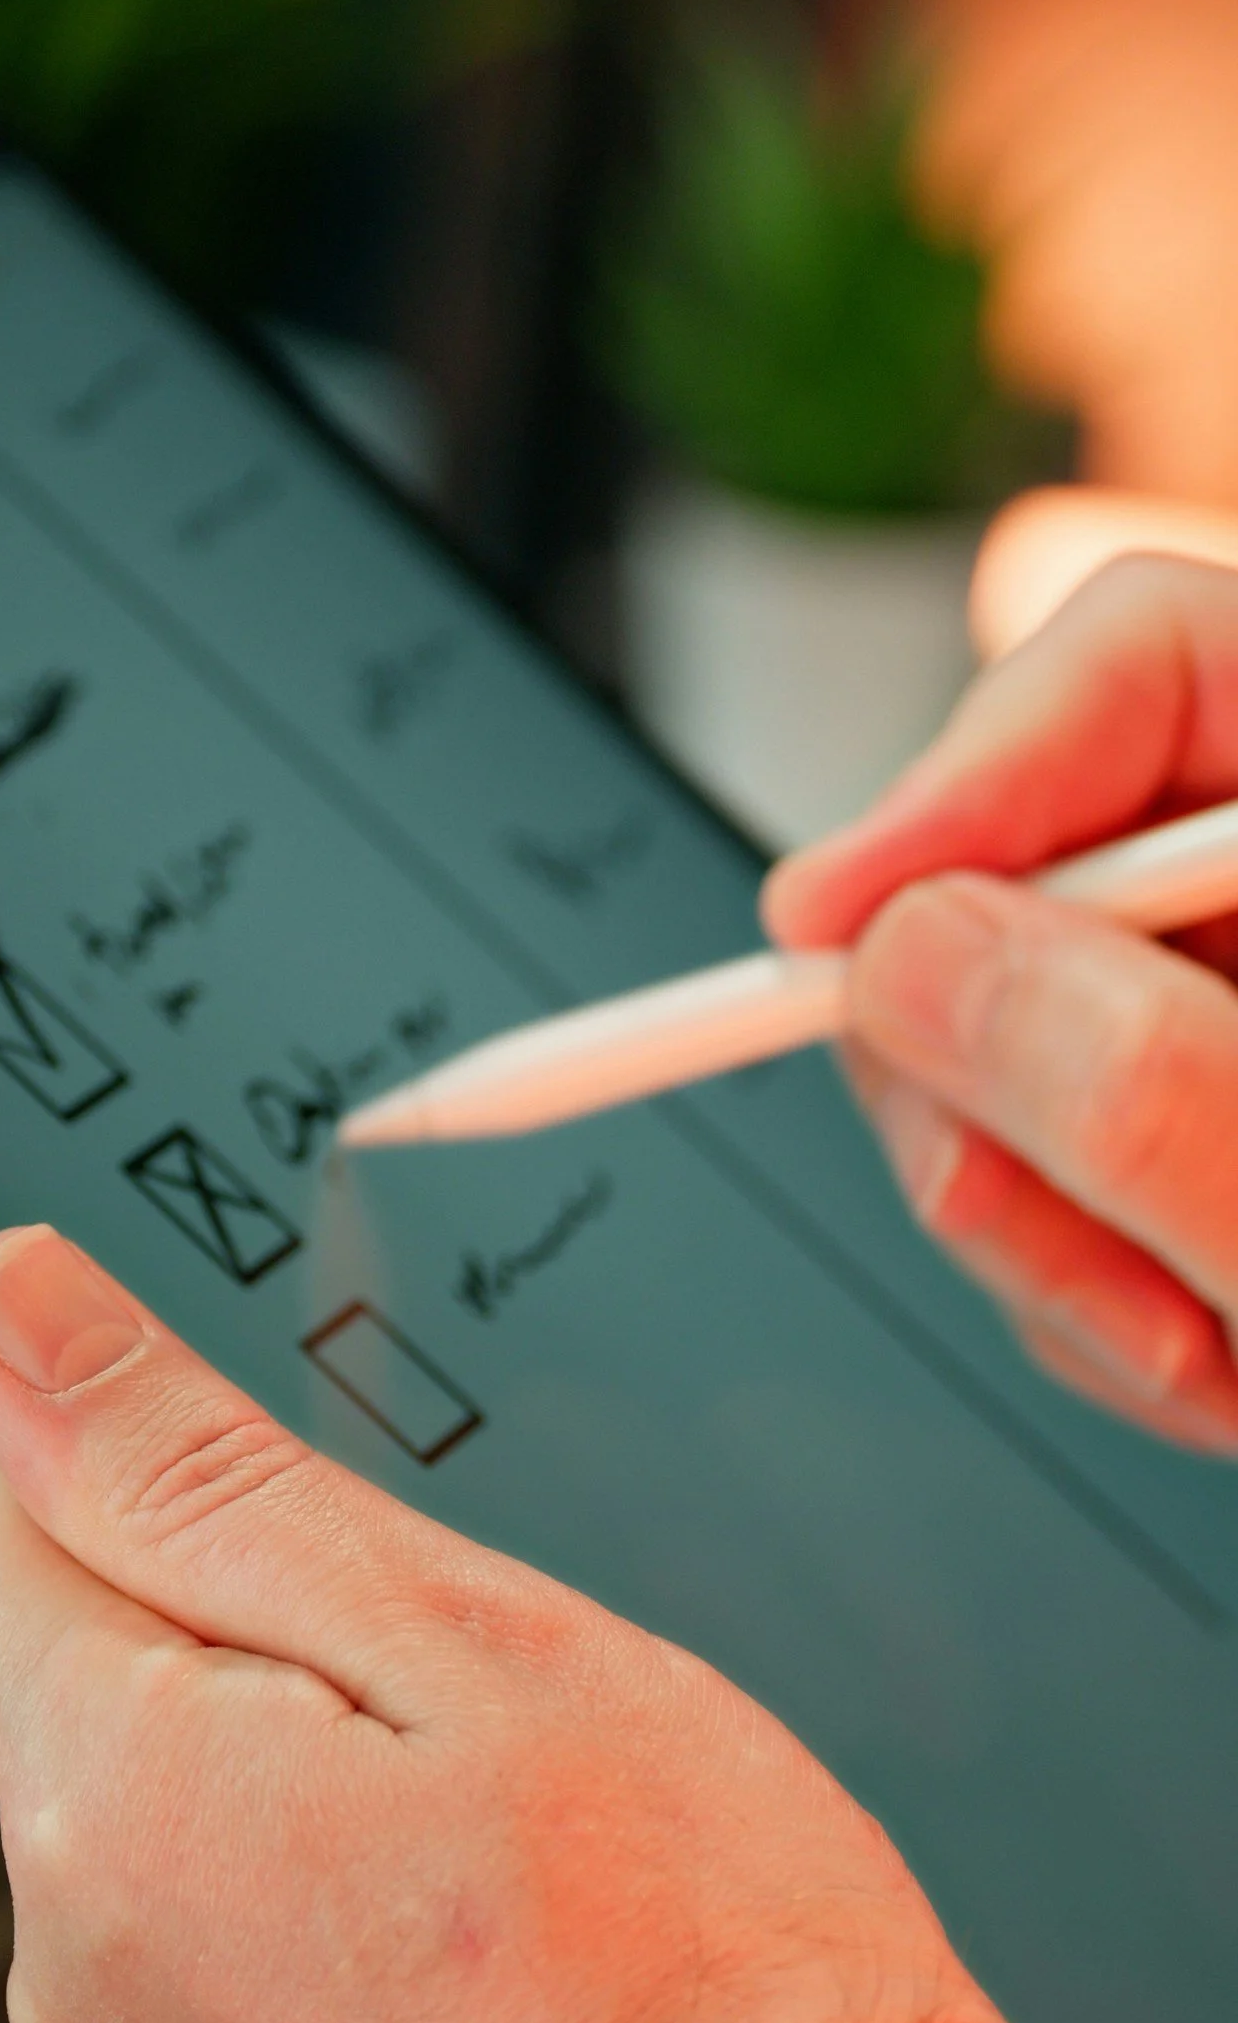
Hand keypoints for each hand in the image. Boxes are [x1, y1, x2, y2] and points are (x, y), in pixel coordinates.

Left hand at [0, 1224, 998, 2022]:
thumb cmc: (705, 1965)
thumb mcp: (468, 1635)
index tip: (138, 1309)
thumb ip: (196, 1468)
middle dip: (211, 1566)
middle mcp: (75, 1964)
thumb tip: (9, 1311)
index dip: (58, 1374)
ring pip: (146, 1783)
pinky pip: (200, 1921)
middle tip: (431, 1587)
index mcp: (117, 1800)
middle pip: (68, 1646)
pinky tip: (462, 1875)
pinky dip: (295, 1851)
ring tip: (484, 1757)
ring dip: (266, 1714)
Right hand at [764, 554, 1237, 1453]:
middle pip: (1037, 875)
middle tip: (1009, 1210)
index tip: (823, 925)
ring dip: (1051, 1233)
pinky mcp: (1212, 1138)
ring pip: (1026, 1053)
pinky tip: (1208, 1364)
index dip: (965, 774)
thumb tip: (903, 965)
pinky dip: (1097, 1294)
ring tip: (1194, 1351)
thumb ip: (1164, 1084)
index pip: (1144, 658)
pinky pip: (1073, 1179)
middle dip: (984, 1076)